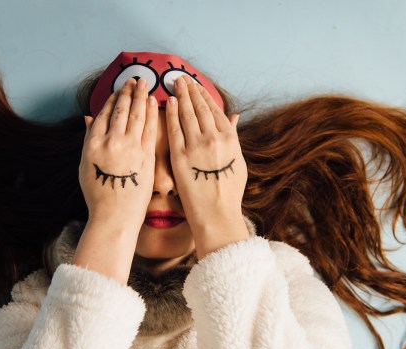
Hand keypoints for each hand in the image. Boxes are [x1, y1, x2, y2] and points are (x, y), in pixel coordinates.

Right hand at [80, 77, 157, 227]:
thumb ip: (88, 139)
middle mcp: (110, 141)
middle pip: (121, 110)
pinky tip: (153, 102)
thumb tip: (88, 118)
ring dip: (140, 96)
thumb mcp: (84, 165)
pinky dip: (151, 113)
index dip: (112, 100)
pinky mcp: (146, 155)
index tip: (117, 90)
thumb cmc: (98, 194)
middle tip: (134, 79)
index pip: (103, 114)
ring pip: (136, 115)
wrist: (114, 216)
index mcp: (93, 143)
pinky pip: (149, 128)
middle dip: (128, 92)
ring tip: (144, 84)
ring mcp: (130, 147)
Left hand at [165, 75, 246, 232]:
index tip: (196, 85)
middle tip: (181, 78)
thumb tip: (235, 117)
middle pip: (200, 108)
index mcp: (230, 139)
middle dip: (190, 90)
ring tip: (174, 83)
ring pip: (187, 114)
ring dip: (180, 96)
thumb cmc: (228, 191)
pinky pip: (174, 129)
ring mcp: (197, 146)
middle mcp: (214, 138)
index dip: (204, 95)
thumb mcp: (238, 161)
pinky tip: (167, 102)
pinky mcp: (180, 156)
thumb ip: (233, 136)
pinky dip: (171, 114)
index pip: (215, 110)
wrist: (216, 213)